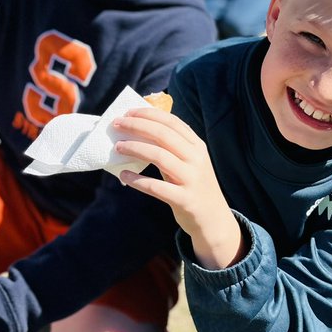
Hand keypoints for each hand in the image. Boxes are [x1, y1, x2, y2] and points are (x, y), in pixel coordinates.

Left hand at [112, 107, 242, 269]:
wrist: (214, 219)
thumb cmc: (193, 186)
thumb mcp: (189, 162)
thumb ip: (171, 147)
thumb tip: (140, 129)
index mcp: (197, 146)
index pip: (171, 122)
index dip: (149, 115)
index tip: (128, 112)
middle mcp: (196, 159)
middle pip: (163, 135)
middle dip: (137, 126)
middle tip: (117, 124)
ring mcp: (192, 179)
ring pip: (159, 156)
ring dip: (135, 148)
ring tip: (117, 147)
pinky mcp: (185, 200)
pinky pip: (156, 187)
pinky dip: (137, 180)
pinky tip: (123, 175)